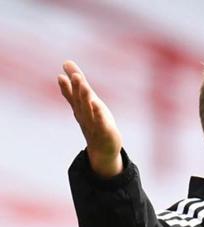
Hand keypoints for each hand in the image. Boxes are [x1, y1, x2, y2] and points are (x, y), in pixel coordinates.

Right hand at [58, 61, 122, 177]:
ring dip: (86, 99)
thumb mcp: (86, 101)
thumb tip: (66, 62)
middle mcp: (84, 115)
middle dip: (76, 88)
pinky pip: (101, 122)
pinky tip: (98, 105)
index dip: (66, 87)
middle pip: (79, 101)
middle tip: (75, 75)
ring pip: (89, 110)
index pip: (71, 96)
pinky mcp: (105, 131)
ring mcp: (94, 124)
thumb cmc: (94, 121)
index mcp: (80, 108)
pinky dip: (99, 115)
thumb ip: (76, 84)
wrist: (102, 149)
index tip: (60, 76)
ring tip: (84, 86)